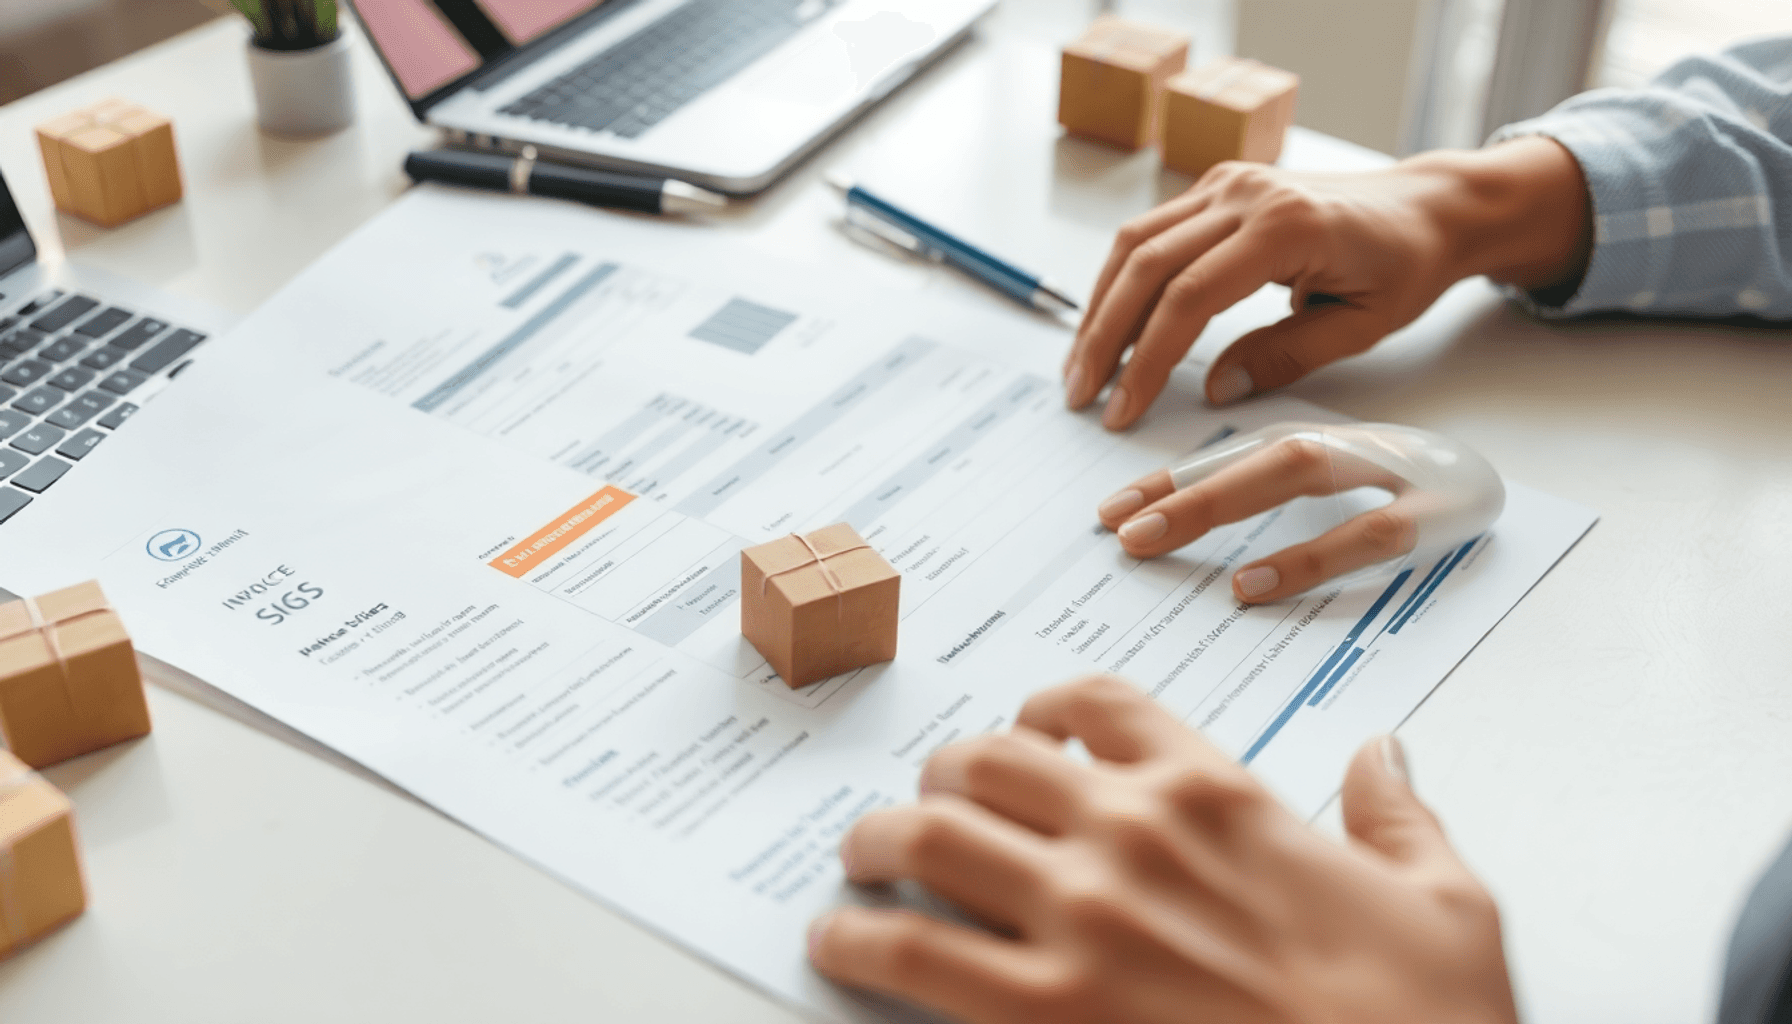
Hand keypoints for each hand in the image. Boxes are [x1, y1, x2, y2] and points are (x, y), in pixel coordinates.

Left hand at [809, 676, 1518, 1023]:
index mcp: (1220, 794)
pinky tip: (839, 942)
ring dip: (881, 841)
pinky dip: (855, 940)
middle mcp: (1134, 832)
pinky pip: (910, 954)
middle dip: (944, 777)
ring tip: (865, 861)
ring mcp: (1082, 918)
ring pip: (929, 836)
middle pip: (986, 760)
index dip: (1041, 708)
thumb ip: (1397, 814)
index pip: (1097, 705)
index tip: (1024, 729)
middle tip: (932, 806)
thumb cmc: (1428, 1017)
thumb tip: (1386, 757)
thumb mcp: (1445, 899)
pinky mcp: (1044, 1010)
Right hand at [1063, 137, 1590, 429]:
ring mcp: (1228, 183)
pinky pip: (1151, 233)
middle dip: (1104, 337)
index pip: (1189, 297)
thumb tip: (1214, 390)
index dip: (1148, 360)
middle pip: (1145, 266)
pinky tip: (1109, 325)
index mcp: (1286, 227)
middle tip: (1081, 397)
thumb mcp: (1361, 327)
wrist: (1428, 207)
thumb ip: (1284, 357)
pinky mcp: (1218, 187)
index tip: (1123, 409)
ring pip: (1135, 243)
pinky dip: (1122, 281)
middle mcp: (1247, 193)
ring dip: (1101, 308)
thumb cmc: (1406, 264)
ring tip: (1082, 368)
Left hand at [1095, 422, 1503, 603]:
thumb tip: (1175, 518)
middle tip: (1115, 526)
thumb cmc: (1412, 488)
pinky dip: (1306, 556)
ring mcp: (1401, 471)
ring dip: (1216, 501)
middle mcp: (1356, 442)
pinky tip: (1251, 584)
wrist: (1517, 480)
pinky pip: (1367, 534)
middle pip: (1254, 452)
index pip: (1233, 449)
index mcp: (1326, 437)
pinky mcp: (1445, 512)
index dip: (1170, 476)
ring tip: (1151, 540)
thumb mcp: (1338, 481)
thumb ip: (1267, 488)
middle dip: (1180, 488)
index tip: (1108, 508)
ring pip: (1298, 469)